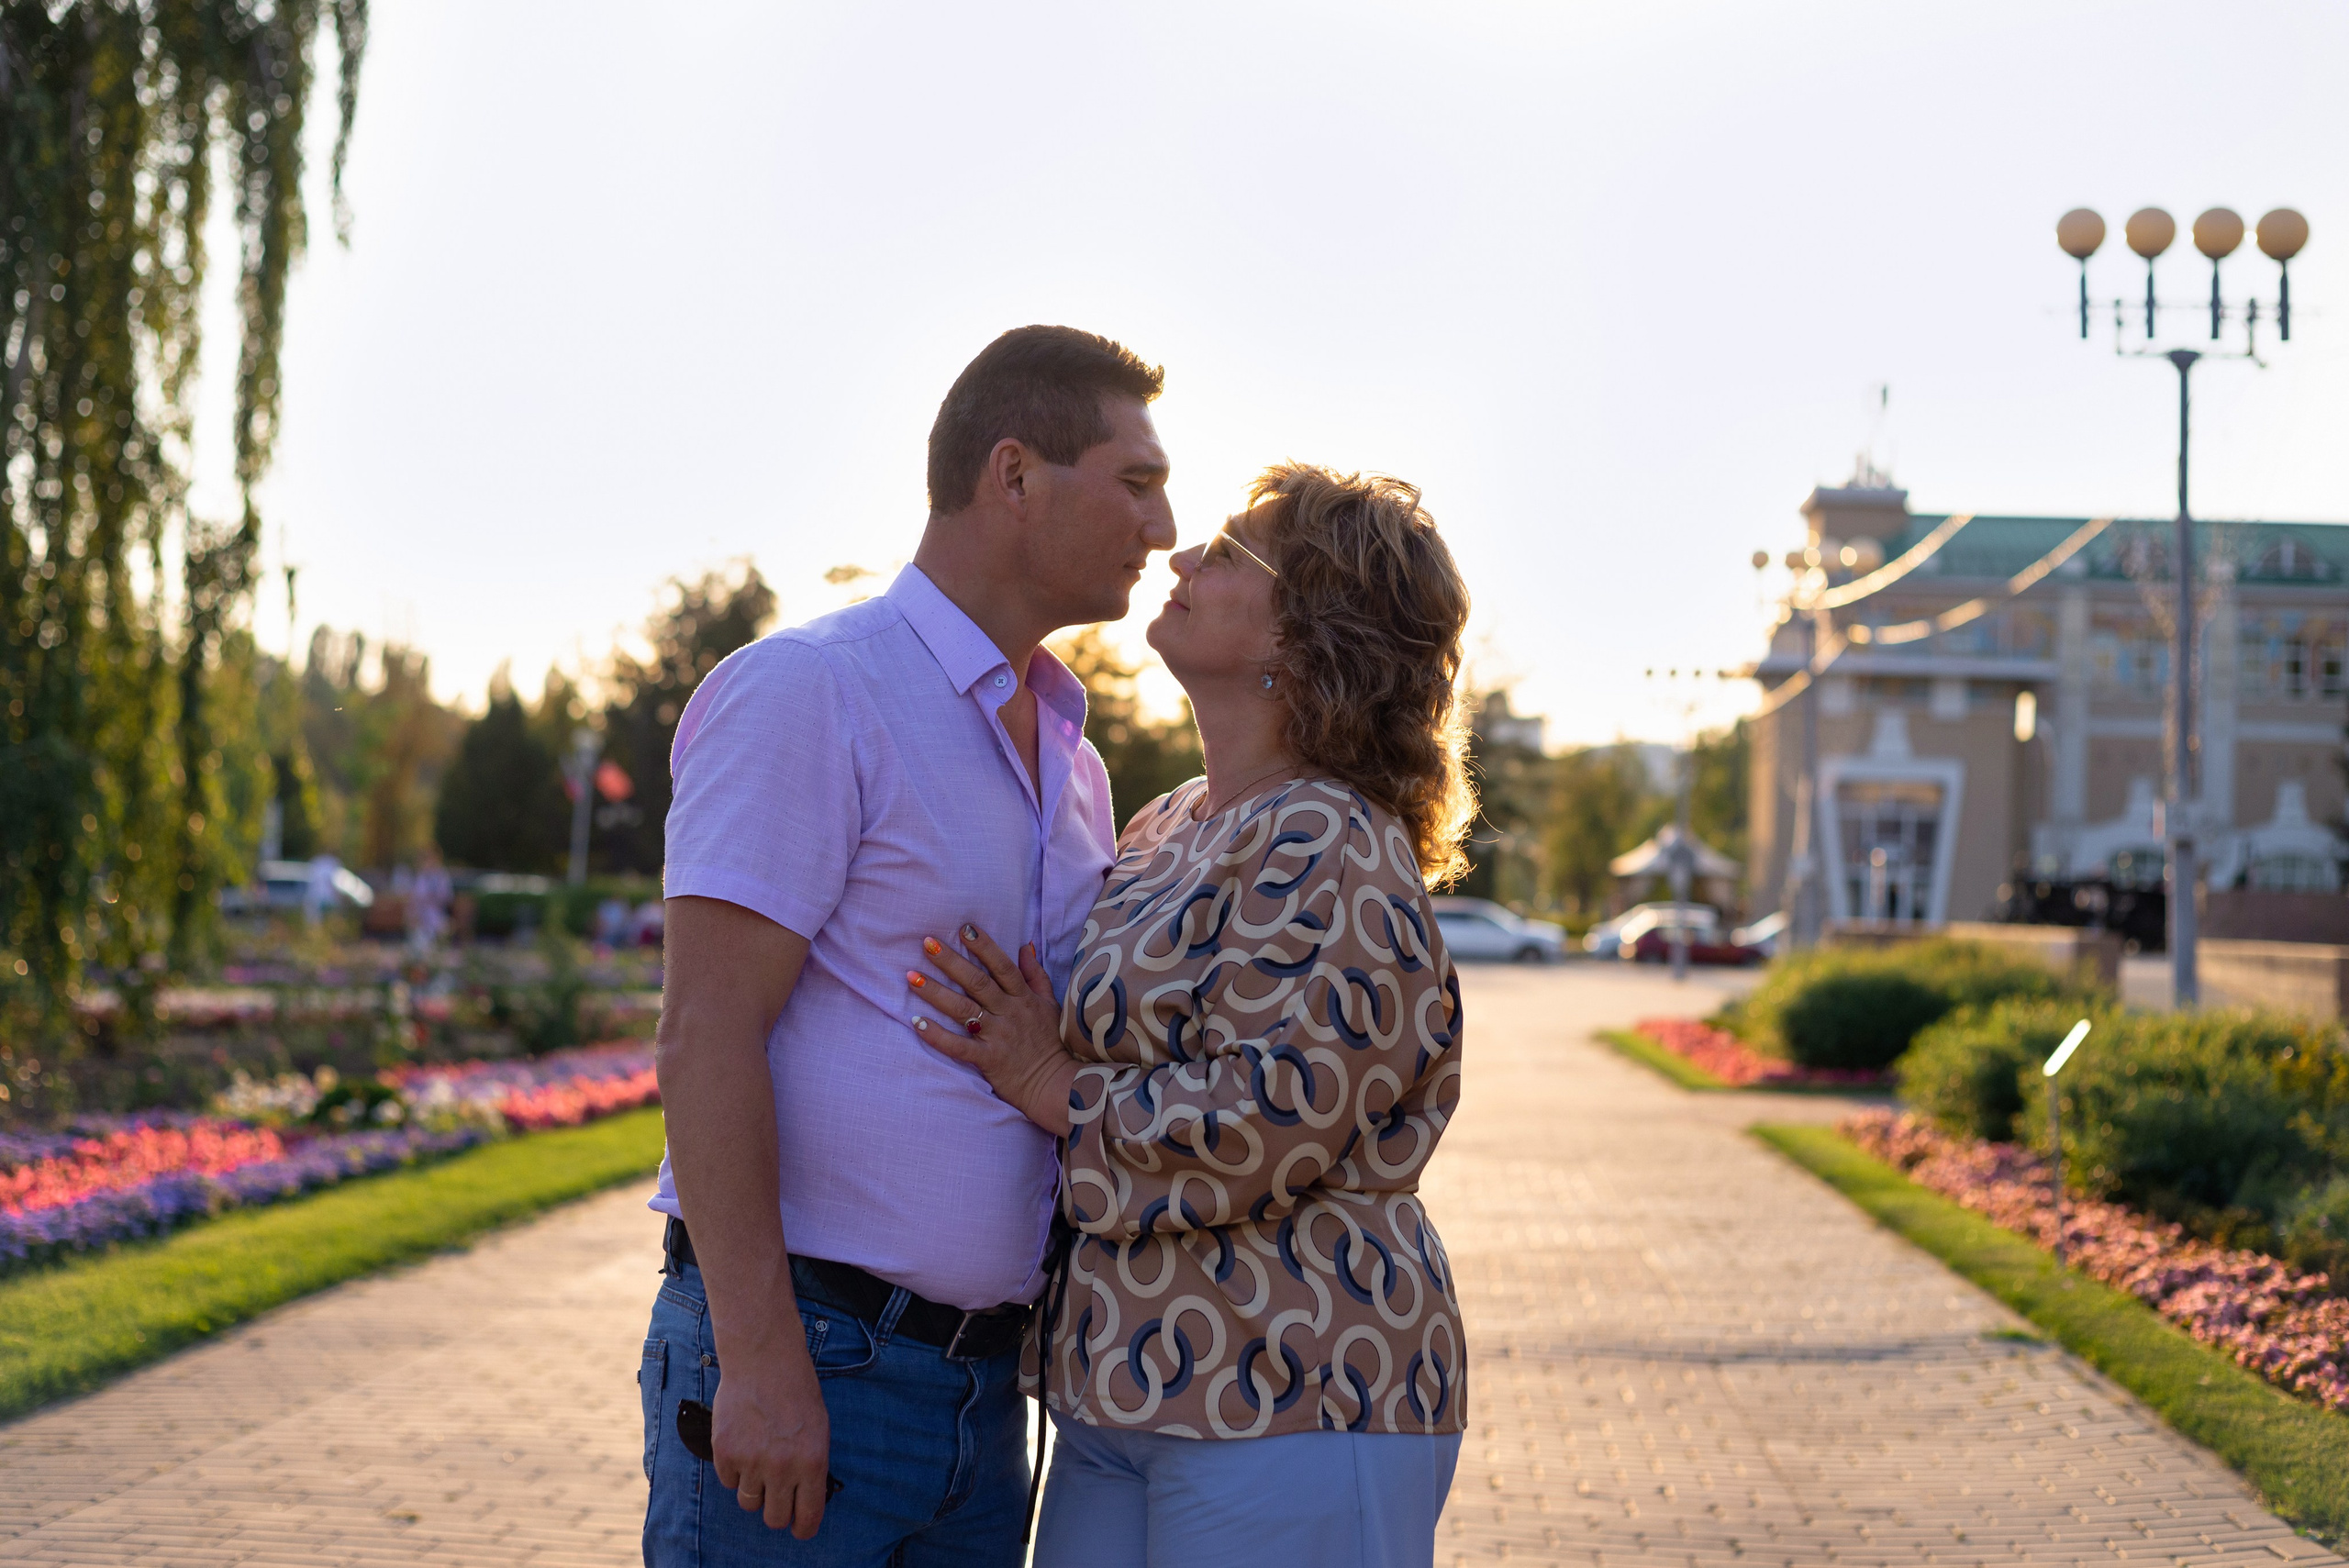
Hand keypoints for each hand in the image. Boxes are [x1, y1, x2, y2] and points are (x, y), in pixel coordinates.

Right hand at [711, 1326, 831, 1536]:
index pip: (807, 1517)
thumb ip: (812, 1467)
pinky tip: (743, 1441)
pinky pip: (728, 1481)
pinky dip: (734, 1469)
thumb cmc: (796, 1391)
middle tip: (776, 1493)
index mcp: (812, 1462)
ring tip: (759, 1457)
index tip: (798, 1527)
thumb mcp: (819, 1429)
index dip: (802, 1527)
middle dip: (776, 1510)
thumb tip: (804, 1499)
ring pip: (749, 1502)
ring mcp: (751, 1461)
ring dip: (754, 1487)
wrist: (764, 1360)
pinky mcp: (725, 1453)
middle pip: (774, 1518)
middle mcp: (782, 1468)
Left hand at [909, 923, 1077, 1135]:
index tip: (964, 928)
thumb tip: (1025, 946)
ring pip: (963, 1010)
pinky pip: (958, 1047)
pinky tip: (917, 1023)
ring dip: (936, 993)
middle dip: (951, 961)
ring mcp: (998, 1036)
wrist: (1056, 1084)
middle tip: (927, 943)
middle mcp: (1009, 1013)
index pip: (1002, 966)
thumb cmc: (1050, 1042)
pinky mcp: (988, 1060)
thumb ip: (1036, 975)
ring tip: (912, 977)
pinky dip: (937, 1035)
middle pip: (977, 982)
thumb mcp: (1049, 1004)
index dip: (984, 946)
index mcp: (1023, 998)